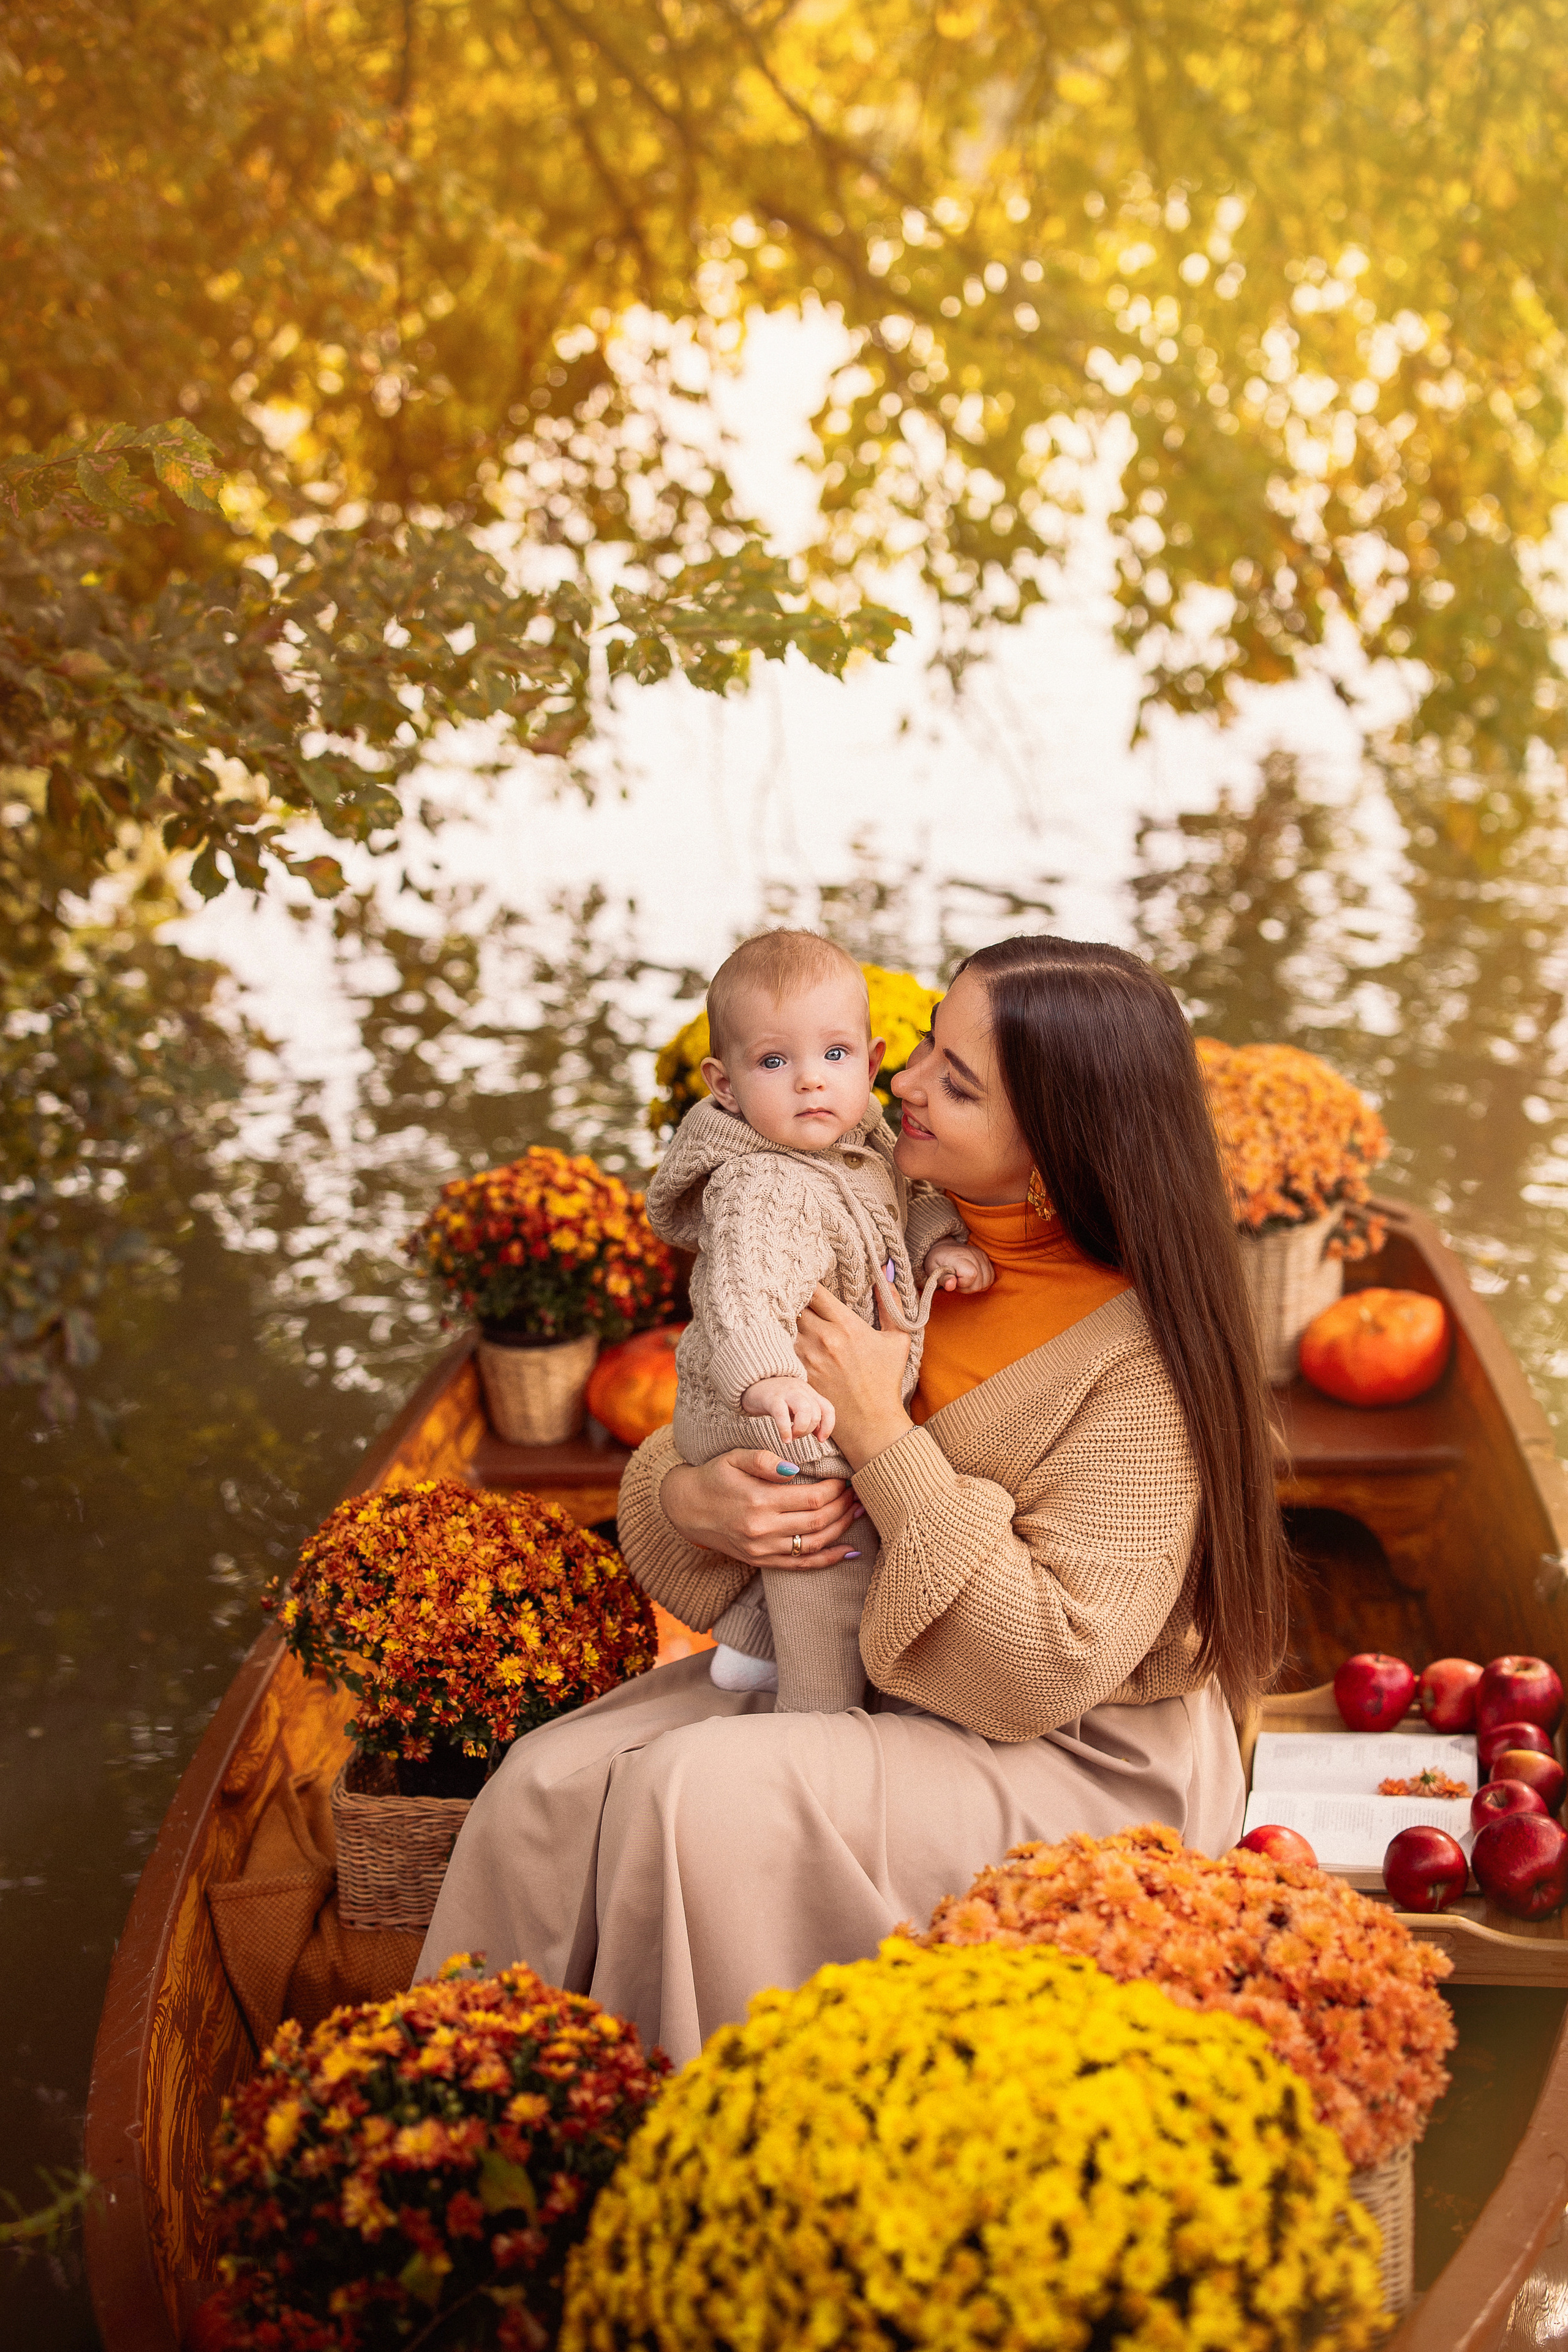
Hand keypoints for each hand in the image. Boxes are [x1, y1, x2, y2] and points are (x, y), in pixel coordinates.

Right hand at [660, 1450, 862, 1570]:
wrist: (686, 1508)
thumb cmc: (714, 1477)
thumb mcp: (734, 1458)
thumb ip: (764, 1460)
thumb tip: (795, 1469)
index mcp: (759, 1500)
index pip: (811, 1498)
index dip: (834, 1489)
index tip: (844, 1478)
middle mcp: (762, 1529)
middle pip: (818, 1522)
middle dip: (843, 1507)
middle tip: (857, 1493)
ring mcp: (762, 1549)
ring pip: (814, 1544)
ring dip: (842, 1529)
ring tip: (858, 1513)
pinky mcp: (761, 1561)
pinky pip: (801, 1566)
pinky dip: (828, 1560)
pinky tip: (849, 1551)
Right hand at [739, 1373, 835, 1448]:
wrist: (751, 1380)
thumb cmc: (774, 1397)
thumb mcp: (795, 1404)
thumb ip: (807, 1416)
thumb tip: (820, 1435)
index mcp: (808, 1393)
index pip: (828, 1408)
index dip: (828, 1426)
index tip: (820, 1439)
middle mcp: (800, 1390)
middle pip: (816, 1412)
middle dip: (809, 1430)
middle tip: (797, 1436)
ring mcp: (786, 1393)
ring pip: (805, 1411)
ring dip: (801, 1429)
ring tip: (791, 1437)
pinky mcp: (771, 1398)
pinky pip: (782, 1415)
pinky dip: (786, 1430)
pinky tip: (784, 1439)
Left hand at [793, 1284, 912, 1470]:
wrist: (871, 1423)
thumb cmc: (886, 1381)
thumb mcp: (897, 1341)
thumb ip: (892, 1306)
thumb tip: (888, 1276)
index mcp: (846, 1325)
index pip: (814, 1291)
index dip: (806, 1283)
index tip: (803, 1282)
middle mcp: (824, 1338)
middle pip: (795, 1306)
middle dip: (793, 1300)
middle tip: (788, 1297)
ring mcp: (808, 1358)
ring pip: (783, 1327)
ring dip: (783, 1321)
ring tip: (779, 1318)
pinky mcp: (798, 1376)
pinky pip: (780, 1351)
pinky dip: (778, 1344)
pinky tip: (776, 1343)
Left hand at [924, 1239, 995, 1295]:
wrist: (942, 1249)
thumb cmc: (936, 1262)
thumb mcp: (933, 1271)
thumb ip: (943, 1279)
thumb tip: (951, 1285)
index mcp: (958, 1256)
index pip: (972, 1274)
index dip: (963, 1284)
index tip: (953, 1281)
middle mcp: (972, 1253)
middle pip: (981, 1281)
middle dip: (968, 1288)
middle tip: (957, 1281)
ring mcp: (981, 1255)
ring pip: (988, 1281)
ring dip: (976, 1285)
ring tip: (963, 1279)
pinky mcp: (986, 1257)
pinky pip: (991, 1277)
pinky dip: (982, 1282)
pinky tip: (972, 1279)